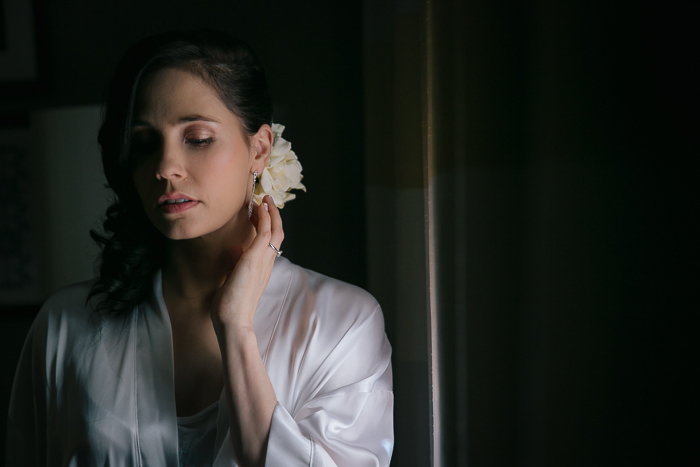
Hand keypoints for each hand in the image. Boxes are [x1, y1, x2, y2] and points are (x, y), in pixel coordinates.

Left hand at [211, 194, 283, 329]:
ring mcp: (262, 261)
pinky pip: (265, 234)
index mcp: (262, 268)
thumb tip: (235, 250)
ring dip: (271, 212)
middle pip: (278, 233)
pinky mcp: (254, 260)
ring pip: (274, 231)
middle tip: (267, 200)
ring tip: (265, 199)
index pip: (270, 242)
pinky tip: (260, 208)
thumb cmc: (231, 306)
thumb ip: (235, 264)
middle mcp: (267, 263)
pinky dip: (265, 219)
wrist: (233, 322)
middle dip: (273, 215)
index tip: (261, 212)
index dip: (268, 225)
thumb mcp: (233, 279)